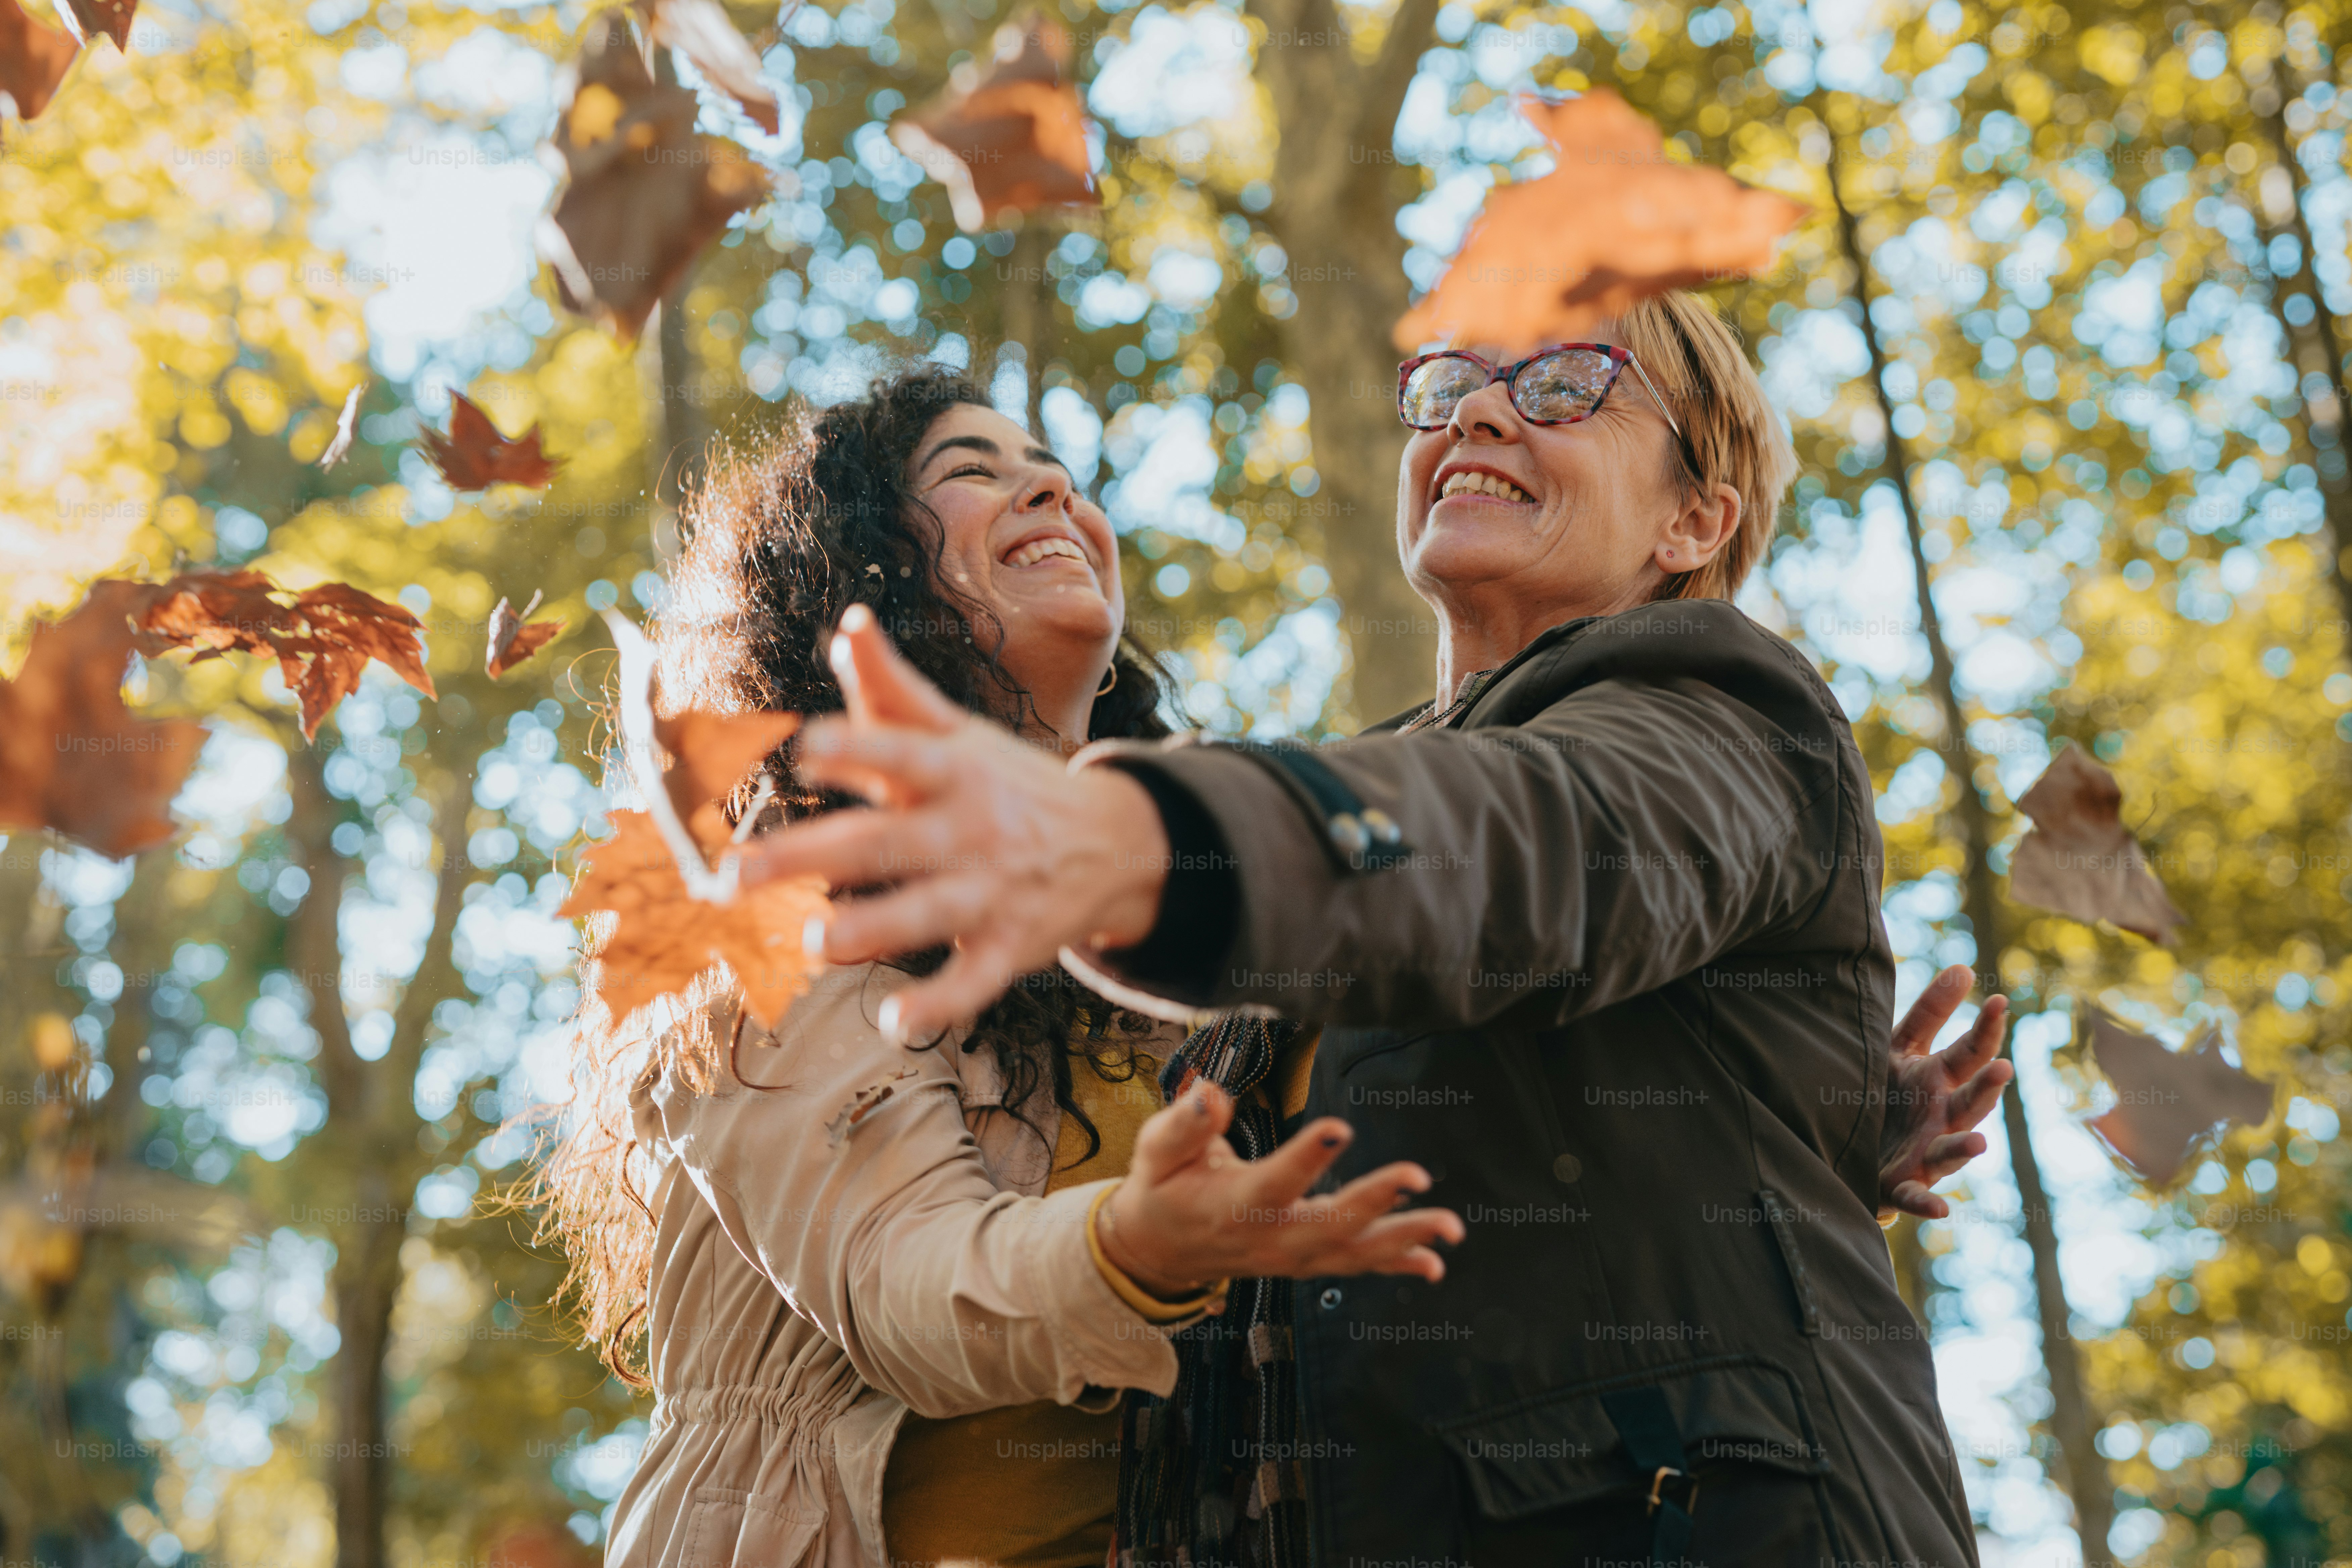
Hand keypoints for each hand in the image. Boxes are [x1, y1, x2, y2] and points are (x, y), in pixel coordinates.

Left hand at [741, 607, 1172, 1042]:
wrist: (1115, 841)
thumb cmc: (1008, 782)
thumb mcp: (961, 731)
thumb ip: (896, 688)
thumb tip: (849, 623)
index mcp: (953, 770)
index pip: (901, 753)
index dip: (857, 749)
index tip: (806, 750)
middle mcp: (970, 829)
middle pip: (884, 843)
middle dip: (808, 857)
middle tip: (734, 875)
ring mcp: (991, 892)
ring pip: (926, 914)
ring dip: (870, 929)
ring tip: (814, 941)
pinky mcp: (1010, 948)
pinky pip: (972, 983)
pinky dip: (937, 1004)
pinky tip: (893, 1022)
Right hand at [1098, 1081, 1465, 1294]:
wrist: (1159, 1249)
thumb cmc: (1163, 1189)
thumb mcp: (1156, 1151)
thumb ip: (1184, 1124)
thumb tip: (1211, 1092)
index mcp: (1230, 1206)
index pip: (1271, 1183)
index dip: (1304, 1159)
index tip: (1337, 1128)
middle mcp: (1267, 1238)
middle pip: (1327, 1224)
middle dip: (1375, 1200)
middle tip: (1418, 1175)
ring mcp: (1290, 1256)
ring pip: (1353, 1252)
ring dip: (1405, 1238)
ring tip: (1451, 1228)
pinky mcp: (1305, 1262)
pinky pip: (1355, 1265)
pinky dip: (1396, 1263)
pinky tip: (1436, 1262)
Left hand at [1877, 965, 2013, 1221]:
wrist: (1849, 1145)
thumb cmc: (1884, 1093)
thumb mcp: (1901, 1048)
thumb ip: (1931, 1012)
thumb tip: (1965, 967)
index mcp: (1939, 1080)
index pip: (1970, 1052)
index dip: (1986, 1027)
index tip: (1998, 1000)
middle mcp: (1941, 1118)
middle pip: (1970, 1102)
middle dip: (1988, 1088)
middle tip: (2003, 1067)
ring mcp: (1925, 1153)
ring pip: (1951, 1150)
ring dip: (1965, 1149)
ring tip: (1980, 1144)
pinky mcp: (1900, 1185)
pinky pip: (1917, 1197)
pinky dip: (1928, 1204)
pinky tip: (1941, 1210)